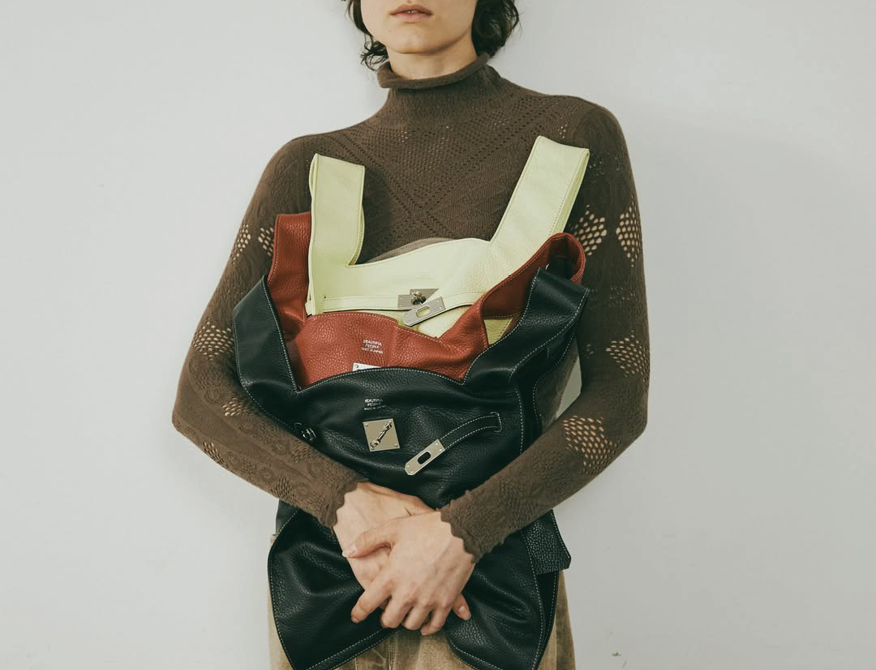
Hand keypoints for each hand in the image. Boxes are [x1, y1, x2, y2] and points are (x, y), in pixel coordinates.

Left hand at [343, 510, 474, 634]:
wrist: (460, 532)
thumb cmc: (427, 528)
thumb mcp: (393, 528)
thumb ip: (367, 541)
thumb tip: (348, 551)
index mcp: (391, 577)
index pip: (367, 604)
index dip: (358, 613)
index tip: (356, 616)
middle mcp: (407, 593)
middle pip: (389, 620)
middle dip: (384, 618)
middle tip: (384, 613)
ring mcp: (428, 600)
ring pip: (410, 625)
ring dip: (405, 621)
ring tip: (404, 615)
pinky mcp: (446, 602)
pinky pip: (435, 625)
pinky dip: (428, 628)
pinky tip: (424, 625)